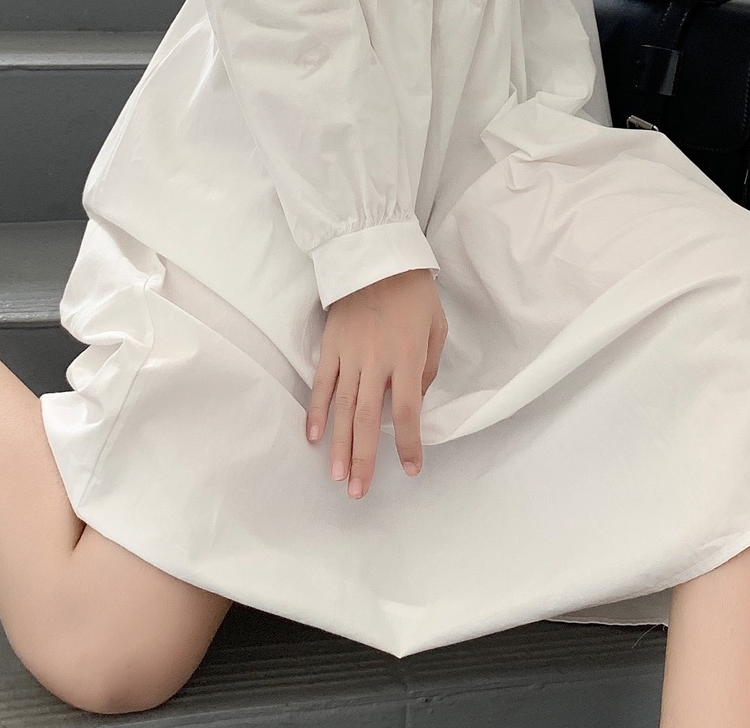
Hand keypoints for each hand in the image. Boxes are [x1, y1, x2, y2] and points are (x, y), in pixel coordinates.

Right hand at [305, 267, 447, 499]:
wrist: (378, 257)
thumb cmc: (414, 293)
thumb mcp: (436, 329)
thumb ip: (427, 368)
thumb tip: (413, 402)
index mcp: (407, 357)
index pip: (407, 411)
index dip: (408, 443)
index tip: (410, 469)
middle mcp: (376, 361)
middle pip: (367, 419)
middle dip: (363, 458)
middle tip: (357, 491)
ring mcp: (349, 354)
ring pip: (341, 407)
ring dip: (338, 444)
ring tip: (336, 476)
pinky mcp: (330, 345)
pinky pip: (321, 383)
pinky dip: (316, 410)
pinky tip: (314, 436)